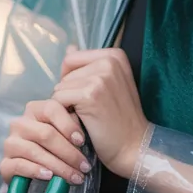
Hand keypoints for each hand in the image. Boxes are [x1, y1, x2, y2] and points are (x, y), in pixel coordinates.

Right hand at [0, 98, 91, 186]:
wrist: (42, 172)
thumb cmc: (59, 147)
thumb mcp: (68, 132)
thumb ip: (73, 123)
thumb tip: (82, 122)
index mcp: (35, 109)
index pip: (51, 108)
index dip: (68, 124)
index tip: (82, 141)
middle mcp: (20, 123)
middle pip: (45, 134)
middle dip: (69, 152)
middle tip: (84, 166)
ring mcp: (10, 143)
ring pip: (35, 152)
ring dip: (59, 166)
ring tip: (75, 177)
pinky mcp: (4, 164)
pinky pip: (19, 166)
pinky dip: (36, 171)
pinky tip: (49, 177)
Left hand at [52, 46, 149, 178]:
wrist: (134, 146)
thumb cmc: (120, 119)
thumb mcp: (110, 84)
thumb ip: (88, 65)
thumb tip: (69, 46)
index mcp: (115, 55)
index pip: (72, 59)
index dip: (72, 80)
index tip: (88, 97)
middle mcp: (109, 61)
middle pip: (66, 73)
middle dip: (69, 94)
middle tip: (91, 111)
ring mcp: (101, 77)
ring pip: (60, 87)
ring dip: (66, 105)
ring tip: (87, 118)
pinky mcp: (90, 94)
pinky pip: (58, 100)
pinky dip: (64, 115)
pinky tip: (80, 124)